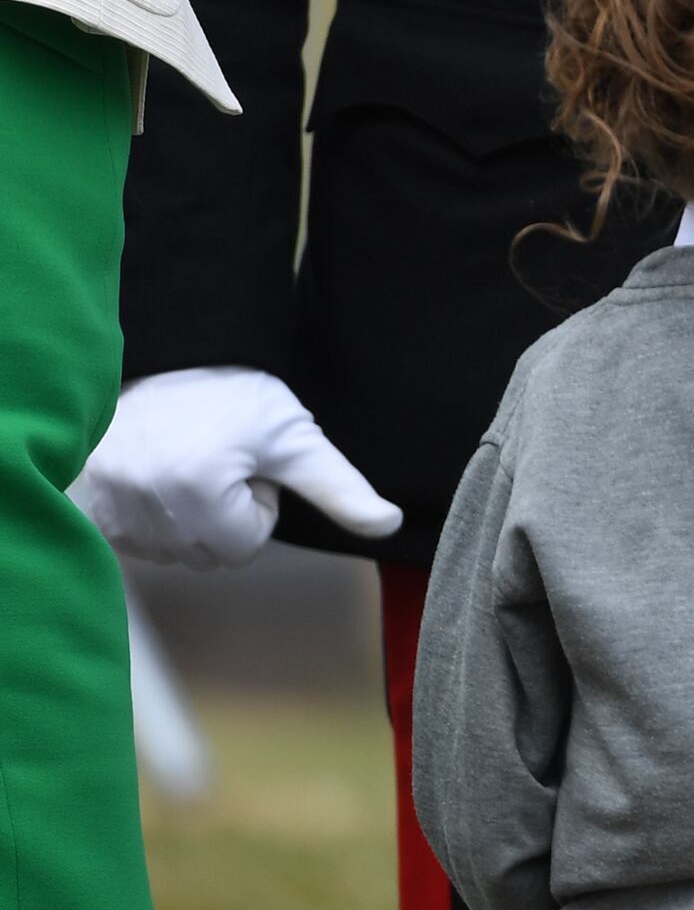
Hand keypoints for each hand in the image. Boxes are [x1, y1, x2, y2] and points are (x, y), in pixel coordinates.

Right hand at [69, 368, 403, 567]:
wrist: (159, 356)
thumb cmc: (226, 392)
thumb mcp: (293, 436)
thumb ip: (339, 486)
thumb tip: (391, 524)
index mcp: (198, 490)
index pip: (248, 545)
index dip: (258, 503)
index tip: (245, 460)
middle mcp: (145, 508)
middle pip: (210, 553)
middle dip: (223, 513)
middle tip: (216, 458)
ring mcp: (110, 510)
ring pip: (173, 550)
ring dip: (187, 516)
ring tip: (185, 460)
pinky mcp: (87, 509)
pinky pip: (134, 541)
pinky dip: (149, 516)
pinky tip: (154, 474)